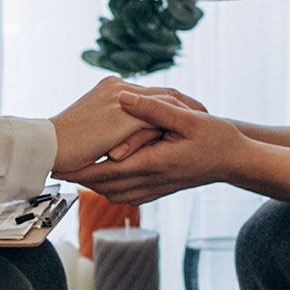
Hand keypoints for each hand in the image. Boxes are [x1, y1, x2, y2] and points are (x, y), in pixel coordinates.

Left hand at [59, 91, 249, 203]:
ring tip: (70, 169)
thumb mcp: (189, 118)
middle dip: (77, 177)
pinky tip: (100, 175)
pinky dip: (109, 185)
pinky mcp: (159, 189)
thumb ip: (155, 108)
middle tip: (52, 166)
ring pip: (113, 192)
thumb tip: (125, 97)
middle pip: (103, 185)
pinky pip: (126, 193)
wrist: (237, 162)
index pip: (105, 171)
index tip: (56, 164)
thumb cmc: (218, 139)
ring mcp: (155, 188)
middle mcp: (151, 181)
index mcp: (154, 164)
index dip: (78, 168)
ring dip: (92, 182)